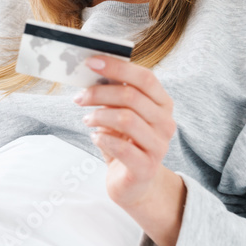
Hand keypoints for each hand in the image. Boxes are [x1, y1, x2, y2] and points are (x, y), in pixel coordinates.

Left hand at [73, 54, 177, 210]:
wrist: (133, 183)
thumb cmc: (125, 142)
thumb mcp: (120, 114)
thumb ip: (114, 94)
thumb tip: (93, 70)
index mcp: (162, 104)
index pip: (145, 78)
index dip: (118, 67)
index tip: (91, 62)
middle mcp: (166, 123)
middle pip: (131, 96)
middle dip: (99, 93)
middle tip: (79, 98)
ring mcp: (159, 146)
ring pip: (126, 119)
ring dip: (99, 116)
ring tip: (87, 120)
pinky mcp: (147, 167)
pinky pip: (122, 147)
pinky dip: (102, 139)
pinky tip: (95, 138)